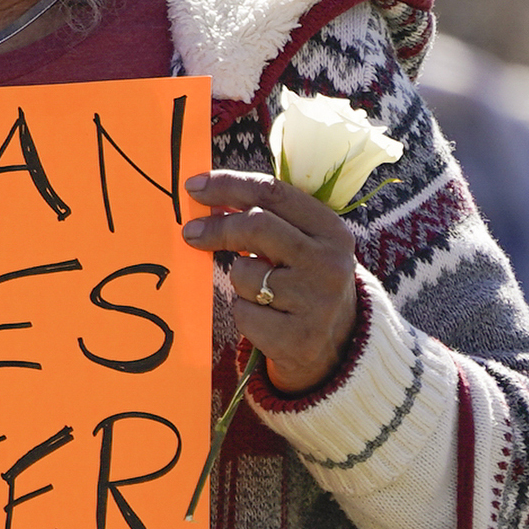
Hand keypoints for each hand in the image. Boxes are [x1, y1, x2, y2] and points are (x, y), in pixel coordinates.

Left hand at [181, 171, 362, 395]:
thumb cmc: (303, 282)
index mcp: (331, 231)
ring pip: (244, 274)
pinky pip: (243, 313)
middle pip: (256, 226)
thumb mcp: (302, 244)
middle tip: (191, 232)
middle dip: (217, 227)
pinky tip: (267, 318)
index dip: (228, 185)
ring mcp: (317, 302)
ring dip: (238, 281)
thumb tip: (208, 196)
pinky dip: (244, 313)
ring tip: (260, 291)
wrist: (338, 343)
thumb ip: (267, 218)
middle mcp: (329, 263)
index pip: (273, 193)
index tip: (193, 186)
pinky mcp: (298, 337)